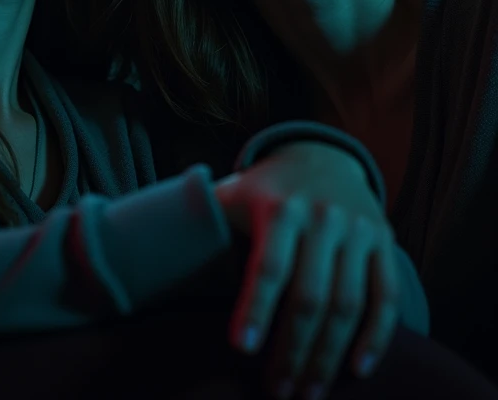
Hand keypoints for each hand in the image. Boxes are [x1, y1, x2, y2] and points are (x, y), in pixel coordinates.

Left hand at [213, 141, 400, 398]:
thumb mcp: (233, 191)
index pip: (268, 265)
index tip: (243, 348)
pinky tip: (358, 370)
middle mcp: (323, 217)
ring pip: (348, 303)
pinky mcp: (383, 241)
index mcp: (280, 207)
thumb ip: (202, 214)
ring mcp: (357, 230)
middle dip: (293, 351)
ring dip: (329, 356)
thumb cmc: (266, 189)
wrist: (323, 155)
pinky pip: (385, 296)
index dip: (256, 308)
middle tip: (277, 393)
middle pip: (310, 296)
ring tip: (308, 393)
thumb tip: (144, 240)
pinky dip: (376, 337)